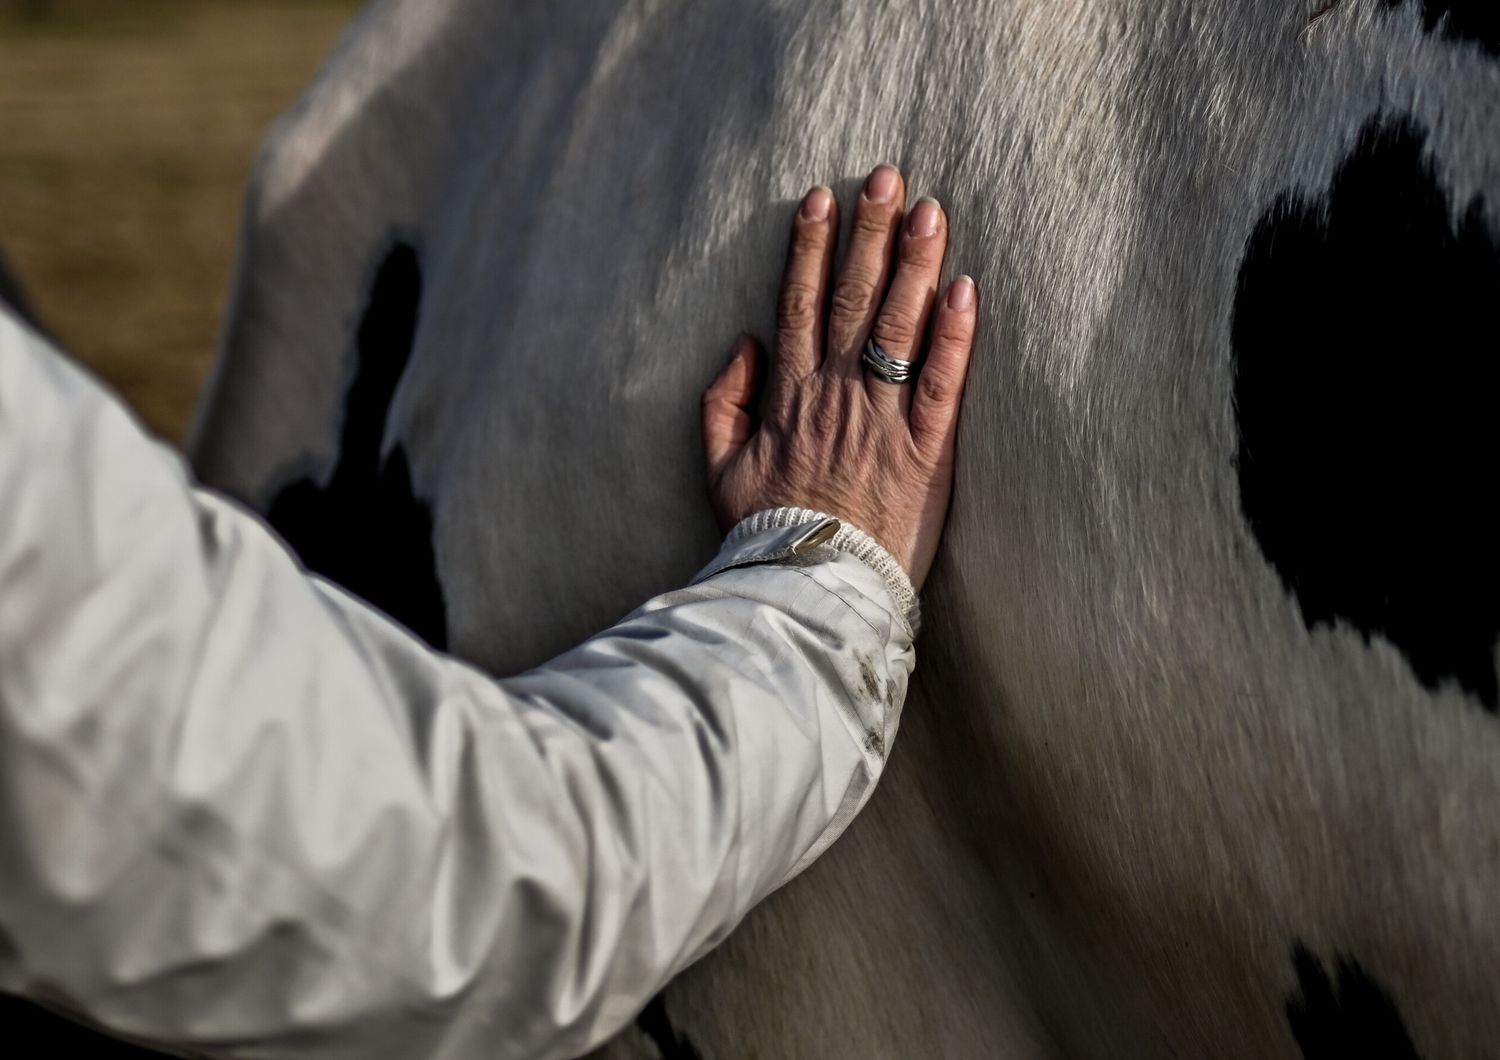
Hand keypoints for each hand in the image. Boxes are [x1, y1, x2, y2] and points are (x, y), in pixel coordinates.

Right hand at [702, 165, 977, 590]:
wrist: (808, 591)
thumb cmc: (765, 533)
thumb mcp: (719, 469)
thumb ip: (722, 403)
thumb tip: (745, 342)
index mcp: (788, 396)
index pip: (800, 305)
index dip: (811, 248)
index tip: (821, 199)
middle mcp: (835, 395)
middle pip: (853, 300)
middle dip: (869, 233)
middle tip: (887, 177)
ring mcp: (882, 421)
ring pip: (899, 328)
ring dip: (915, 265)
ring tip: (931, 211)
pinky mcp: (927, 453)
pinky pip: (943, 383)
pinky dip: (954, 336)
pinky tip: (966, 289)